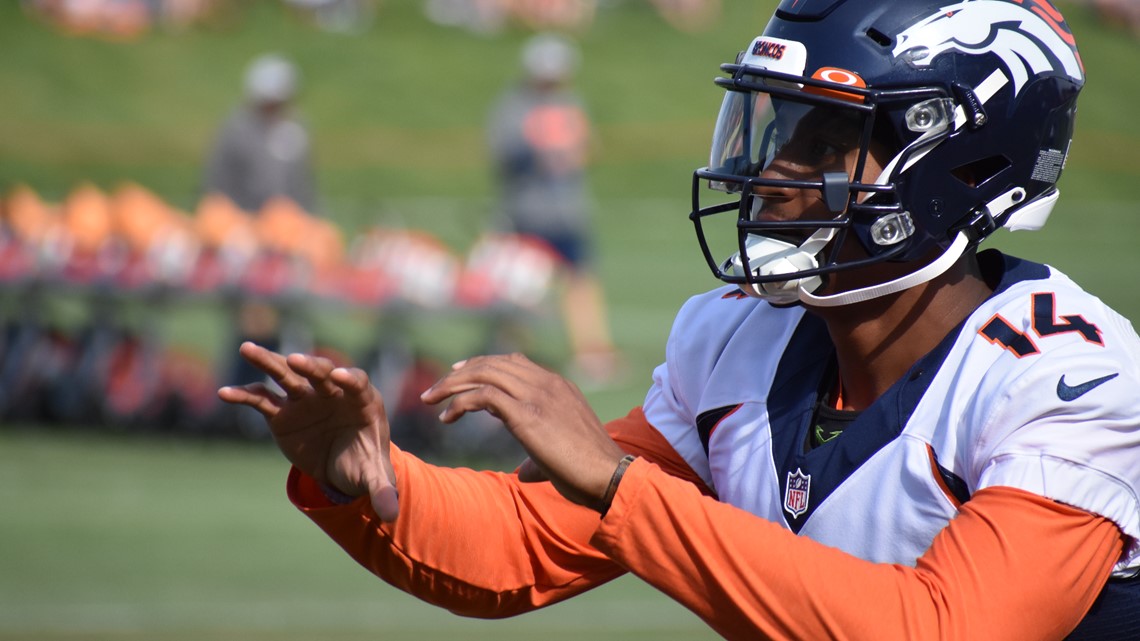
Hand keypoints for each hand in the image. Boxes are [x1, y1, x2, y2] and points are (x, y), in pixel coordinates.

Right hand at [217, 342, 399, 520]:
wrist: (339, 467)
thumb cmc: (363, 463)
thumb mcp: (374, 477)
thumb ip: (382, 491)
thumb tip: (390, 515)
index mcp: (362, 401)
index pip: (357, 383)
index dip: (350, 379)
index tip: (340, 377)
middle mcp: (332, 392)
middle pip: (321, 372)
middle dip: (310, 365)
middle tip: (294, 359)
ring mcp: (305, 398)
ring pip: (286, 375)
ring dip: (268, 361)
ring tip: (247, 348)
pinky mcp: (281, 411)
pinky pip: (262, 399)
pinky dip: (245, 394)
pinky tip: (225, 393)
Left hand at [420, 353, 626, 510]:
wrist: (609, 474)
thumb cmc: (589, 471)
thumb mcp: (562, 452)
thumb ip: (540, 454)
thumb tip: (526, 471)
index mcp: (557, 386)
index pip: (512, 362)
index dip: (482, 366)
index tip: (459, 375)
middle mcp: (546, 383)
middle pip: (493, 363)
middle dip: (460, 372)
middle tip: (436, 389)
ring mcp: (537, 395)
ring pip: (484, 373)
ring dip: (451, 385)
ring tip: (430, 400)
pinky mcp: (526, 413)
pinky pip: (483, 396)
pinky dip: (460, 403)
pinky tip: (447, 418)